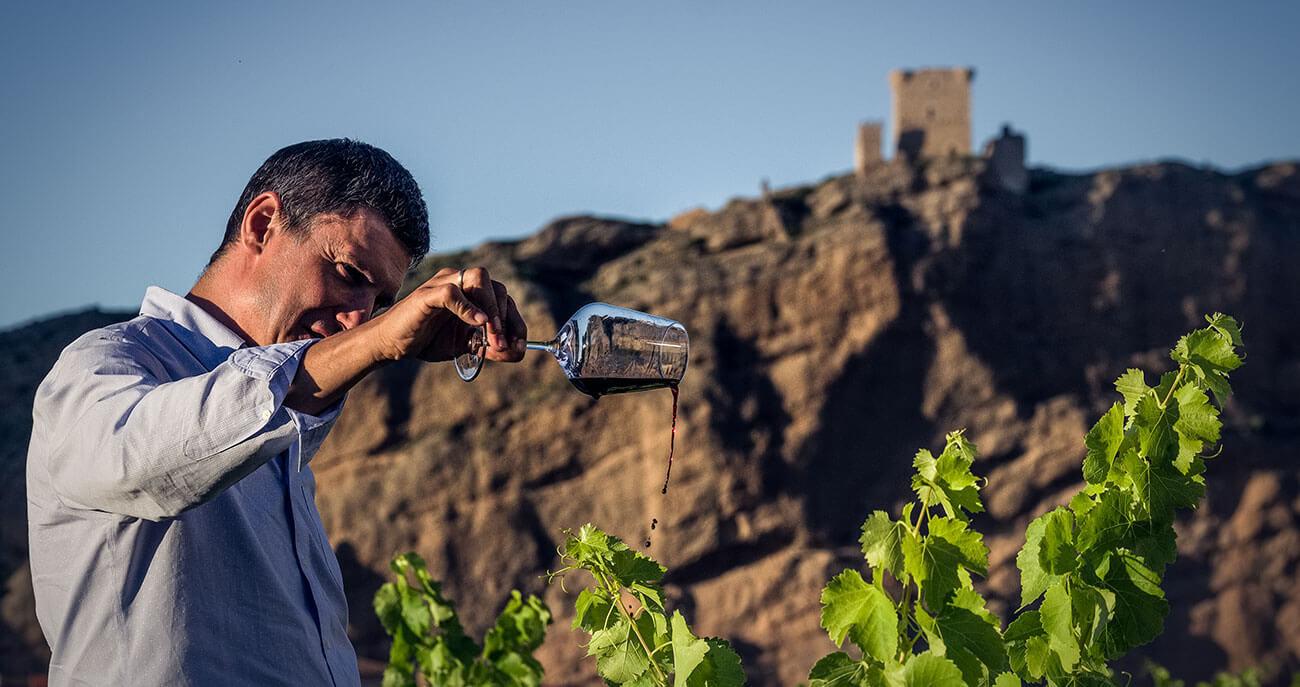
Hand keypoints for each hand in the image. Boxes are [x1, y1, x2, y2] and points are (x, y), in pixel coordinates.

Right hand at [370, 267, 526, 363]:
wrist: (392, 344)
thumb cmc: (428, 340)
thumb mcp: (466, 346)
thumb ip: (490, 347)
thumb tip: (516, 353)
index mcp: (472, 292)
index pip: (503, 298)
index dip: (515, 321)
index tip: (519, 345)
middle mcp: (460, 281)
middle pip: (496, 286)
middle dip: (506, 318)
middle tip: (503, 345)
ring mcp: (443, 284)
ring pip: (479, 278)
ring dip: (492, 308)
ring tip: (492, 336)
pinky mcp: (426, 294)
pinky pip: (451, 291)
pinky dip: (467, 306)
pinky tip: (477, 325)